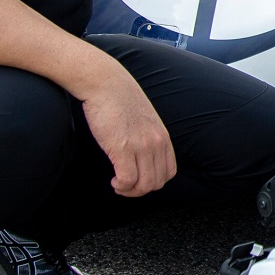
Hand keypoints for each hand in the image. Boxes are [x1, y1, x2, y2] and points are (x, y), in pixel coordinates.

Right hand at [78, 59, 176, 196]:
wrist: (105, 82)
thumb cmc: (119, 100)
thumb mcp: (144, 120)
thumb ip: (147, 137)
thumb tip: (141, 157)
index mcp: (162, 136)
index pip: (169, 172)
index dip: (153, 182)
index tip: (138, 179)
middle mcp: (156, 142)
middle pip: (157, 183)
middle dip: (140, 190)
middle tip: (125, 185)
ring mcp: (141, 146)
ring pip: (144, 185)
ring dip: (130, 191)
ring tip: (119, 184)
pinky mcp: (122, 148)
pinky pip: (128, 179)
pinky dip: (121, 186)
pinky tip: (114, 180)